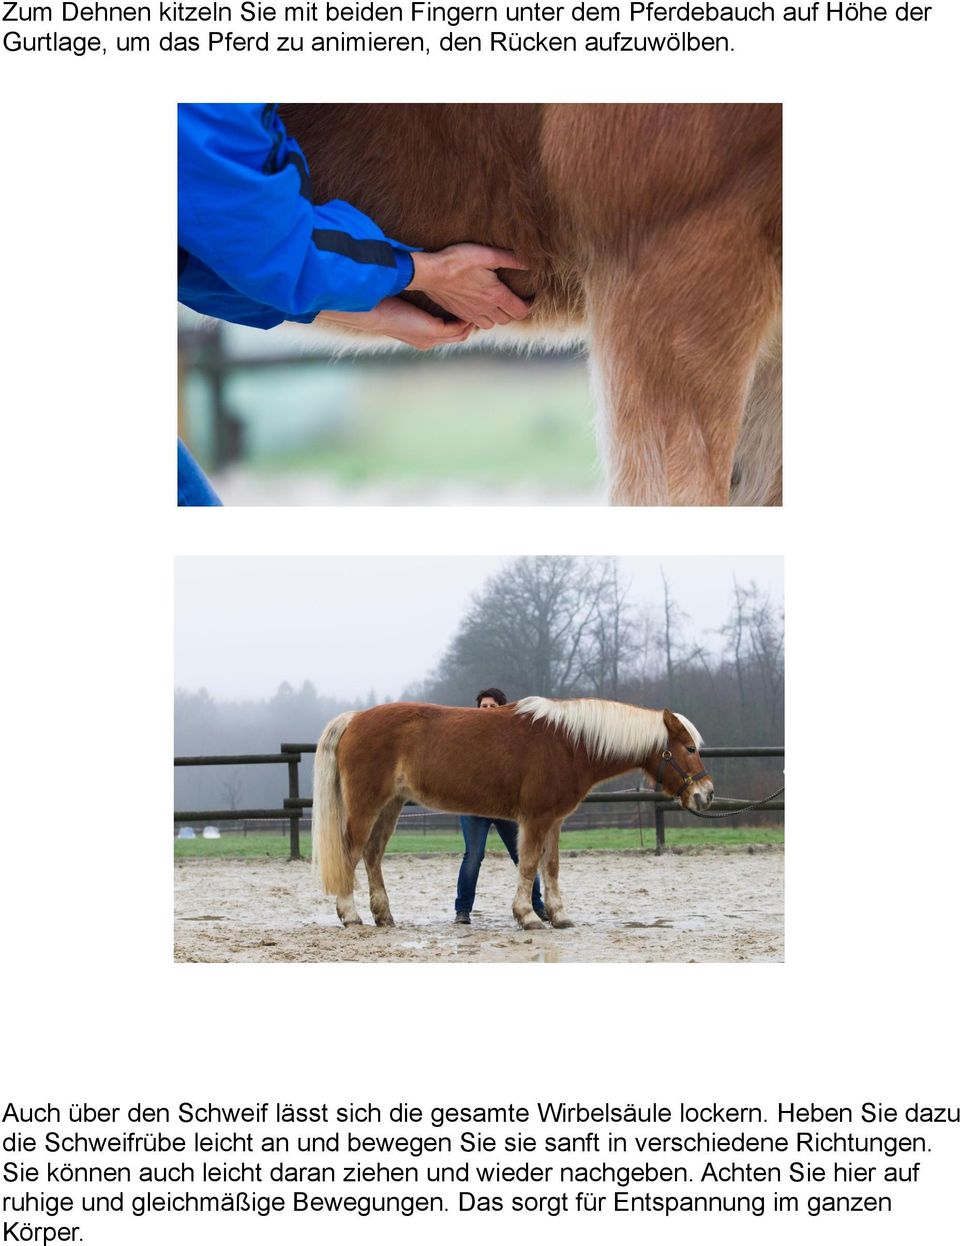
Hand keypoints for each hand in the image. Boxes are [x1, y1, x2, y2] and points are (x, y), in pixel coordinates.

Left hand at [315, 298, 474, 349]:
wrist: (372, 312)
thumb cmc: (383, 304)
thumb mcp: (402, 303)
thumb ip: (413, 299)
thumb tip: (415, 285)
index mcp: (421, 334)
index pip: (446, 331)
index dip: (459, 321)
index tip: (469, 308)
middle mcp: (428, 340)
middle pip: (457, 335)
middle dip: (471, 323)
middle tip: (484, 310)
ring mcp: (431, 338)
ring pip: (461, 333)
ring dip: (474, 322)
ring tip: (485, 310)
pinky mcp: (433, 331)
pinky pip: (458, 328)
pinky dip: (467, 320)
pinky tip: (475, 309)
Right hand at [406, 244, 530, 328]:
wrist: (429, 273)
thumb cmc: (458, 261)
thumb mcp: (487, 255)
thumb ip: (511, 259)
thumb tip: (530, 262)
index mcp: (496, 296)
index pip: (521, 311)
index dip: (529, 305)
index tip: (530, 297)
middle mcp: (486, 309)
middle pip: (508, 319)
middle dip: (515, 311)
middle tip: (515, 299)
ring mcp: (472, 314)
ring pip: (492, 324)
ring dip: (498, 317)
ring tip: (498, 304)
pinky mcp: (460, 314)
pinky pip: (477, 324)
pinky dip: (483, 318)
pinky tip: (480, 307)